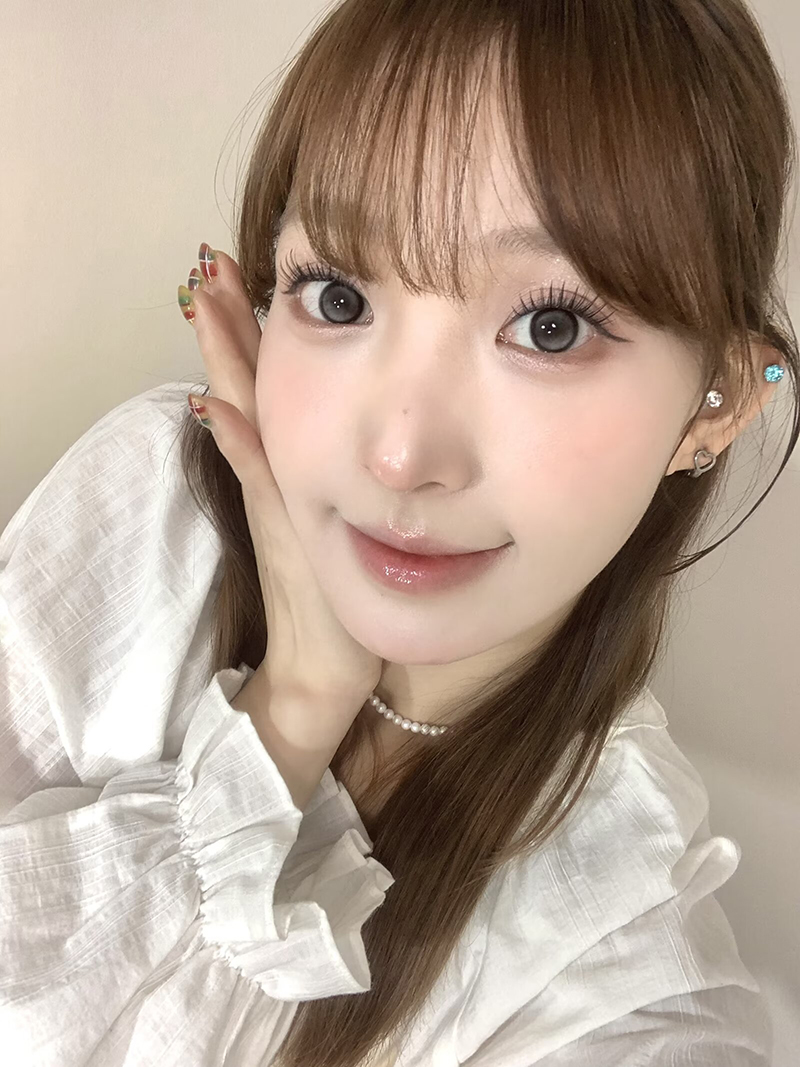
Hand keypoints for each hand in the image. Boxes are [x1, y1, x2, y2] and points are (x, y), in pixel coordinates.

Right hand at [178, 244, 383, 709]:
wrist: (327, 663)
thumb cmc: (345, 595)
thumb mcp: (347, 525)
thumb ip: (345, 481)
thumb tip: (366, 440)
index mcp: (294, 469)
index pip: (270, 388)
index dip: (253, 335)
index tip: (245, 276)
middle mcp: (276, 475)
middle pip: (247, 387)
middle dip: (229, 329)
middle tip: (209, 266)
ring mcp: (274, 499)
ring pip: (245, 416)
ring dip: (225, 363)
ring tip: (204, 303)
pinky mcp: (282, 531)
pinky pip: (256, 475)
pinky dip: (236, 440)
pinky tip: (216, 403)